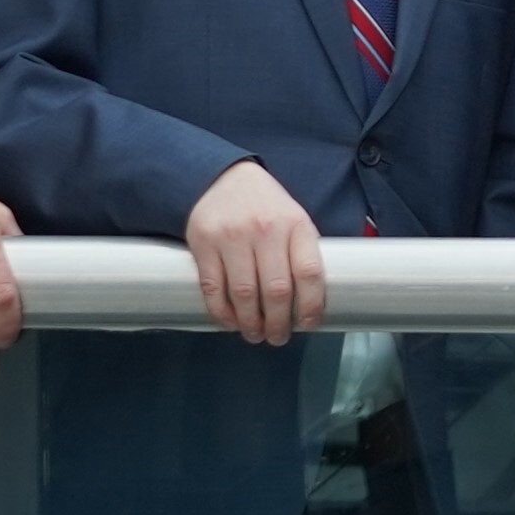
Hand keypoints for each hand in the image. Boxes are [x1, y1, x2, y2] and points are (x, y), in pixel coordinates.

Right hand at [186, 158, 327, 346]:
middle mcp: (265, 229)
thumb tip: (309, 304)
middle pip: (276, 290)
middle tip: (278, 338)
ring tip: (255, 335)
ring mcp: (232, 236)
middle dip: (278, 323)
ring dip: (250, 323)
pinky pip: (213, 288)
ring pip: (244, 294)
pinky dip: (222, 312)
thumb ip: (302, 254)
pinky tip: (231, 322)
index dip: (311, 306)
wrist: (222, 177)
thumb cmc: (266, 207)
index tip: (308, 324)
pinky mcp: (203, 243)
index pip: (310, 273)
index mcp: (295, 224)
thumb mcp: (294, 219)